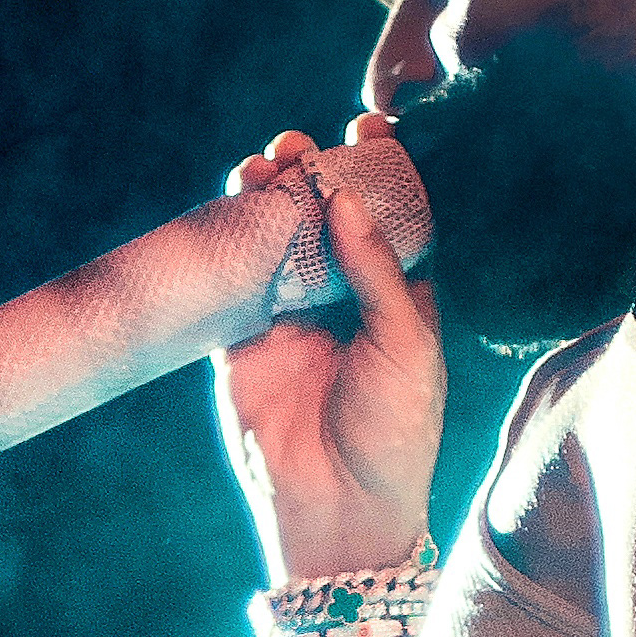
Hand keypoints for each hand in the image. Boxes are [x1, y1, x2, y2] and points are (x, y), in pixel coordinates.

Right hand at [214, 120, 445, 581]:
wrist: (338, 508)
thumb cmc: (392, 435)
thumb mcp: (404, 346)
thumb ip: (375, 271)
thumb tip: (342, 196)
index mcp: (398, 297)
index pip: (388, 217)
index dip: (377, 170)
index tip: (369, 128)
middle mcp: (343, 299)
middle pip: (325, 215)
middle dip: (313, 172)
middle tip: (302, 148)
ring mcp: (291, 316)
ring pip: (276, 237)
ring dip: (269, 193)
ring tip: (266, 165)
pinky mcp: (244, 339)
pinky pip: (234, 275)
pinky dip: (231, 236)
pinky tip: (234, 202)